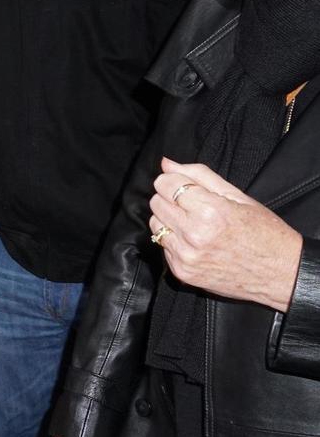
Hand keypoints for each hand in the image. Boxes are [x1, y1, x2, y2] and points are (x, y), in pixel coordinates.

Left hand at [148, 158, 302, 311]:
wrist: (281, 273)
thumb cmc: (265, 233)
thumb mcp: (238, 196)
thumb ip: (199, 176)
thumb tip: (167, 163)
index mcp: (209, 210)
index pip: (165, 183)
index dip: (173, 181)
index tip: (184, 186)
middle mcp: (193, 234)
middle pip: (156, 202)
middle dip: (170, 199)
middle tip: (193, 206)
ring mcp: (186, 256)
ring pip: (155, 225)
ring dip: (169, 221)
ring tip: (195, 224)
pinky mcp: (182, 272)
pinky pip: (163, 247)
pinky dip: (174, 242)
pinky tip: (196, 243)